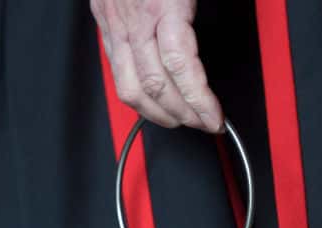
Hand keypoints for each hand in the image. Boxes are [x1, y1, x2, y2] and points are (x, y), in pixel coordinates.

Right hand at [90, 0, 223, 131]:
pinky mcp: (104, 23)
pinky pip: (116, 73)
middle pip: (155, 85)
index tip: (214, 117)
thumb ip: (203, 11)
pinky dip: (138, 96)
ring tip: (180, 120)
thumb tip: (217, 47)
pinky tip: (153, 102)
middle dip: (183, 113)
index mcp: (161, 4)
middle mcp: (134, 19)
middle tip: (204, 122)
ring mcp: (115, 23)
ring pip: (130, 88)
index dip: (199, 100)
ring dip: (157, 114)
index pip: (180, 66)